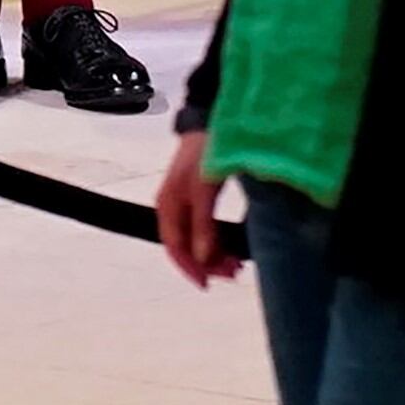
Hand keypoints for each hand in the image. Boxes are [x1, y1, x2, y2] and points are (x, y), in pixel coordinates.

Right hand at [154, 134, 240, 287]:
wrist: (211, 121)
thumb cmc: (205, 153)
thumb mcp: (204, 189)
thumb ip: (203, 224)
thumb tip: (203, 259)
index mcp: (167, 207)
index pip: (174, 248)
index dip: (190, 268)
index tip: (209, 283)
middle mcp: (173, 208)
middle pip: (186, 247)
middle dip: (208, 263)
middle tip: (233, 272)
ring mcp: (186, 204)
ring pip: (196, 240)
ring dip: (214, 255)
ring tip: (236, 264)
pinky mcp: (200, 199)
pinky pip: (204, 229)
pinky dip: (217, 241)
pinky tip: (231, 248)